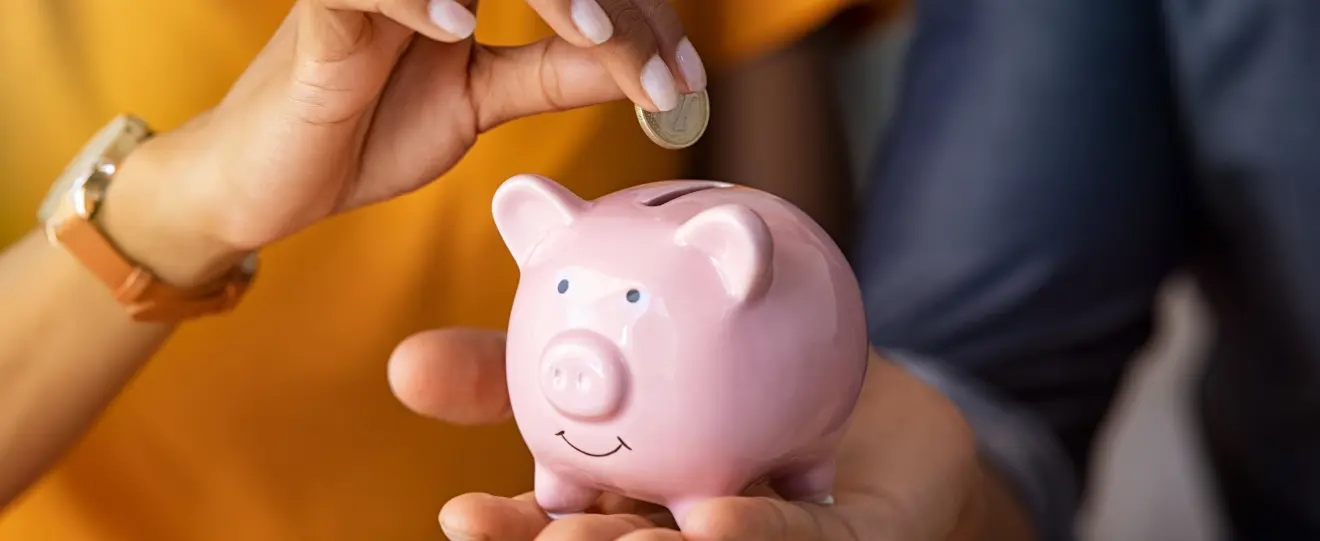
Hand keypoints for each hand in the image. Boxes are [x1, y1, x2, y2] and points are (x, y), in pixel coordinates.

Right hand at [101, 0, 705, 286]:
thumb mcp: (478, 102)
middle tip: (663, 72)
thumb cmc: (367, 129)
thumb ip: (552, 74)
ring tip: (593, 33)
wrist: (269, 182)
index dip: (635, 19)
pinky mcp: (319, 10)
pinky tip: (459, 30)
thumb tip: (642, 68)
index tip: (685, 81)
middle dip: (609, 5)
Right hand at [388, 329, 996, 540]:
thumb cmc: (726, 376)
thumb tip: (404, 363)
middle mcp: (685, 532)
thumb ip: (520, 362)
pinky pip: (803, 539)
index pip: (558, 527)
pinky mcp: (846, 539)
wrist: (861, 384)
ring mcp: (764, 539)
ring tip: (588, 539)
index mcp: (627, 508)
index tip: (456, 516)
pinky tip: (714, 523)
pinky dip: (760, 537)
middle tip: (499, 529)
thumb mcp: (617, 352)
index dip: (508, 534)